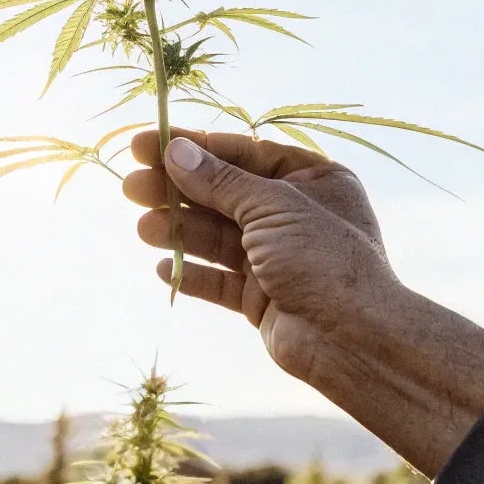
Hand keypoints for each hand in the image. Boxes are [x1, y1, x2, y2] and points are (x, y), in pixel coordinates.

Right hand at [122, 129, 399, 382]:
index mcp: (312, 180)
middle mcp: (295, 216)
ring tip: (143, 228)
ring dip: (179, 231)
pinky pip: (218, 280)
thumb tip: (176, 151)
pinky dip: (191, 273)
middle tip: (131, 185)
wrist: (352, 339)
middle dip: (177, 191)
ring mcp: (277, 259)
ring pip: (217, 238)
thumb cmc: (323, 258)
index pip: (243, 154)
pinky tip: (162, 268)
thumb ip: (219, 182)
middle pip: (224, 195)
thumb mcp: (271, 206)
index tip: (148, 144)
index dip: (194, 148)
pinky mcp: (261, 297)